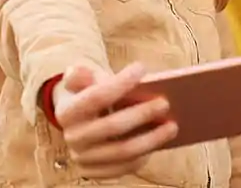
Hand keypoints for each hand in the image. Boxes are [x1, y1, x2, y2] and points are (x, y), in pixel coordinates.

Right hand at [53, 62, 177, 178]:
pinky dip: (144, 156)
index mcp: (68, 111)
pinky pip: (124, 168)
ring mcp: (83, 158)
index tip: (141, 68)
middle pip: (112, 126)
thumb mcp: (84, 81)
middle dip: (141, 114)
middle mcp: (73, 137)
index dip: (119, 82)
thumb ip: (81, 75)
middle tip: (165, 103)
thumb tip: (78, 72)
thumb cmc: (90, 94)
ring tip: (173, 126)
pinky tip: (160, 143)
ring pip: (122, 151)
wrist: (80, 120)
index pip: (96, 97)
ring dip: (151, 140)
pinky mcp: (95, 172)